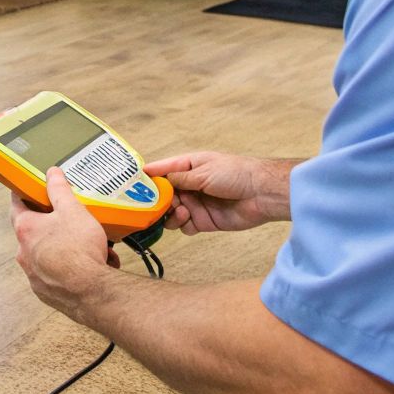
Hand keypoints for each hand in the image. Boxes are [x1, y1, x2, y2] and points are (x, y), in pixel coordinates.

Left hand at [10, 168, 118, 318]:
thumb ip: (60, 190)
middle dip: (52, 225)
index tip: (29, 189)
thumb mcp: (73, 210)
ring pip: (46, 254)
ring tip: (91, 247)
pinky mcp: (45, 291)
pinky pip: (55, 274)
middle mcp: (24, 253)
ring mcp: (33, 274)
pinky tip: (89, 266)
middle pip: (33, 231)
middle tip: (70, 219)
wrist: (91, 293)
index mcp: (26, 229)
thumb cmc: (79, 250)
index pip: (16, 205)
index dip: (23, 195)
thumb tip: (52, 174)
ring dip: (64, 248)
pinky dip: (68, 269)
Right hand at [147, 152, 297, 234]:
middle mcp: (188, 186)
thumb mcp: (204, 171)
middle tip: (156, 205)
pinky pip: (184, 226)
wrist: (262, 194)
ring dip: (170, 213)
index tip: (132, 184)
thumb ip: (180, 177)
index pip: (161, 171)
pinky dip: (182, 224)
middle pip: (162, 195)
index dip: (147, 177)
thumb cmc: (236, 174)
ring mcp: (195, 204)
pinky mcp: (203, 221)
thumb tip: (157, 178)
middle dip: (157, 201)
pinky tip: (189, 219)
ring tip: (181, 210)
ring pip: (170, 213)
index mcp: (187, 167)